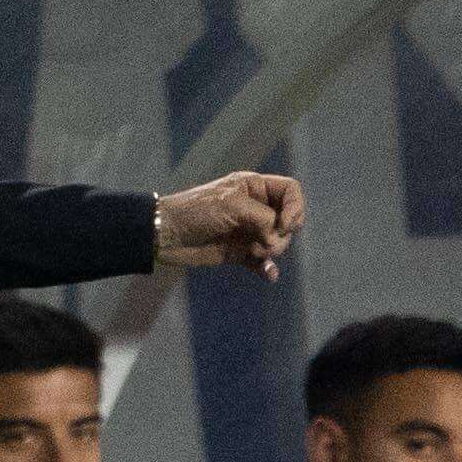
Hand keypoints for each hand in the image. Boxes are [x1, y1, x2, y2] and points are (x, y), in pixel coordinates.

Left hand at [151, 172, 303, 278]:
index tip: (283, 225)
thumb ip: (262, 218)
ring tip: (253, 253)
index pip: (291, 191)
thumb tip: (277, 240)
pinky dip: (268, 268)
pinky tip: (269, 274)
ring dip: (272, 250)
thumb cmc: (196, 212)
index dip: (295, 207)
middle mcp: (255, 207)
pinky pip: (263, 262)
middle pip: (289, 219)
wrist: (166, 235)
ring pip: (278, 242)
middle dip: (282, 233)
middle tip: (265, 242)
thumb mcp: (232, 206)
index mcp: (254, 187)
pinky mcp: (240, 252)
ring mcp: (249, 231)